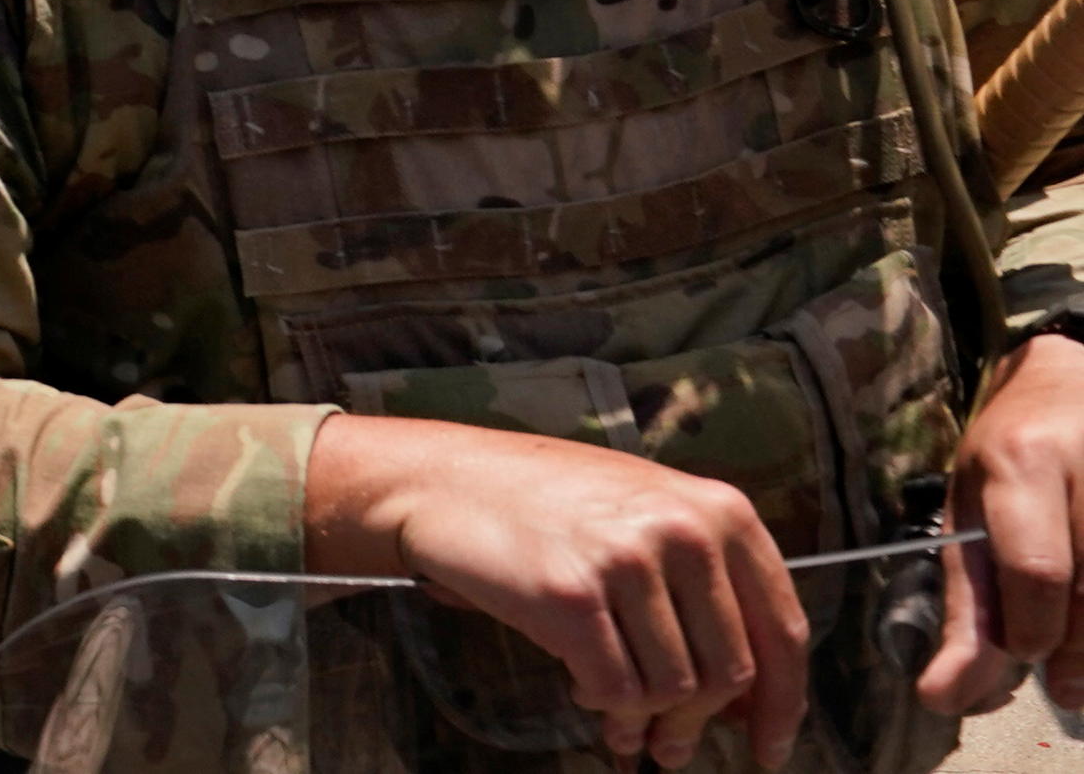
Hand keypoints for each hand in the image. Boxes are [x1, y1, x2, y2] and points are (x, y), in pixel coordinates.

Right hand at [305, 413, 810, 767]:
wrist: (441, 478)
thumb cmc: (545, 502)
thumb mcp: (646, 514)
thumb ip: (705, 586)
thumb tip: (745, 699)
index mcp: (719, 511)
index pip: (783, 630)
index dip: (784, 704)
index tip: (769, 746)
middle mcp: (684, 532)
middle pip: (730, 673)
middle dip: (701, 724)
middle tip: (670, 747)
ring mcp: (627, 561)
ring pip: (675, 689)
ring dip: (646, 719)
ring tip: (616, 717)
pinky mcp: (572, 596)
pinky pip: (618, 690)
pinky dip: (604, 704)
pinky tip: (582, 687)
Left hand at [921, 332, 1083, 713]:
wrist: (1072, 379)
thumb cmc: (1010, 451)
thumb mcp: (968, 511)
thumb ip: (966, 606)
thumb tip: (943, 697)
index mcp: (1022, 462)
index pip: (1038, 567)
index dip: (1030, 630)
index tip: (1020, 653)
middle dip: (1075, 656)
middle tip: (1062, 682)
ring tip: (1080, 660)